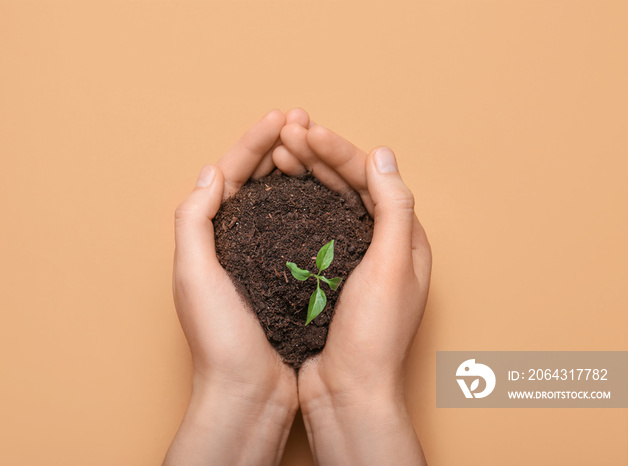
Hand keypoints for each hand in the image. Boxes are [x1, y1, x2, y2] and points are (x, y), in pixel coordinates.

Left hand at [165, 110, 299, 465]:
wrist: (249, 391)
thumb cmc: (219, 338)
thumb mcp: (194, 274)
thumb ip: (194, 221)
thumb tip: (211, 171)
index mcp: (207, 237)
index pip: (231, 175)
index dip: (253, 142)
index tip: (279, 117)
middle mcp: (232, 242)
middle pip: (255, 181)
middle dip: (275, 146)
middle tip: (301, 119)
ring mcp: (261, 257)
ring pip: (277, 200)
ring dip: (293, 169)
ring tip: (314, 143)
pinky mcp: (285, 274)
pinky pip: (297, 227)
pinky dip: (308, 203)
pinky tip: (325, 190)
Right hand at [275, 109, 431, 464]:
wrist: (348, 391)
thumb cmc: (373, 335)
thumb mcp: (390, 266)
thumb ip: (392, 208)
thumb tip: (383, 154)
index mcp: (404, 238)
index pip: (371, 178)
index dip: (337, 151)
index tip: (303, 132)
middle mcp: (380, 244)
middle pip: (349, 185)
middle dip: (317, 156)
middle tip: (284, 134)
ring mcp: (352, 258)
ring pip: (328, 203)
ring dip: (305, 175)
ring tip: (276, 154)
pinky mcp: (327, 275)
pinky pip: (312, 227)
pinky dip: (295, 206)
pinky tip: (276, 194)